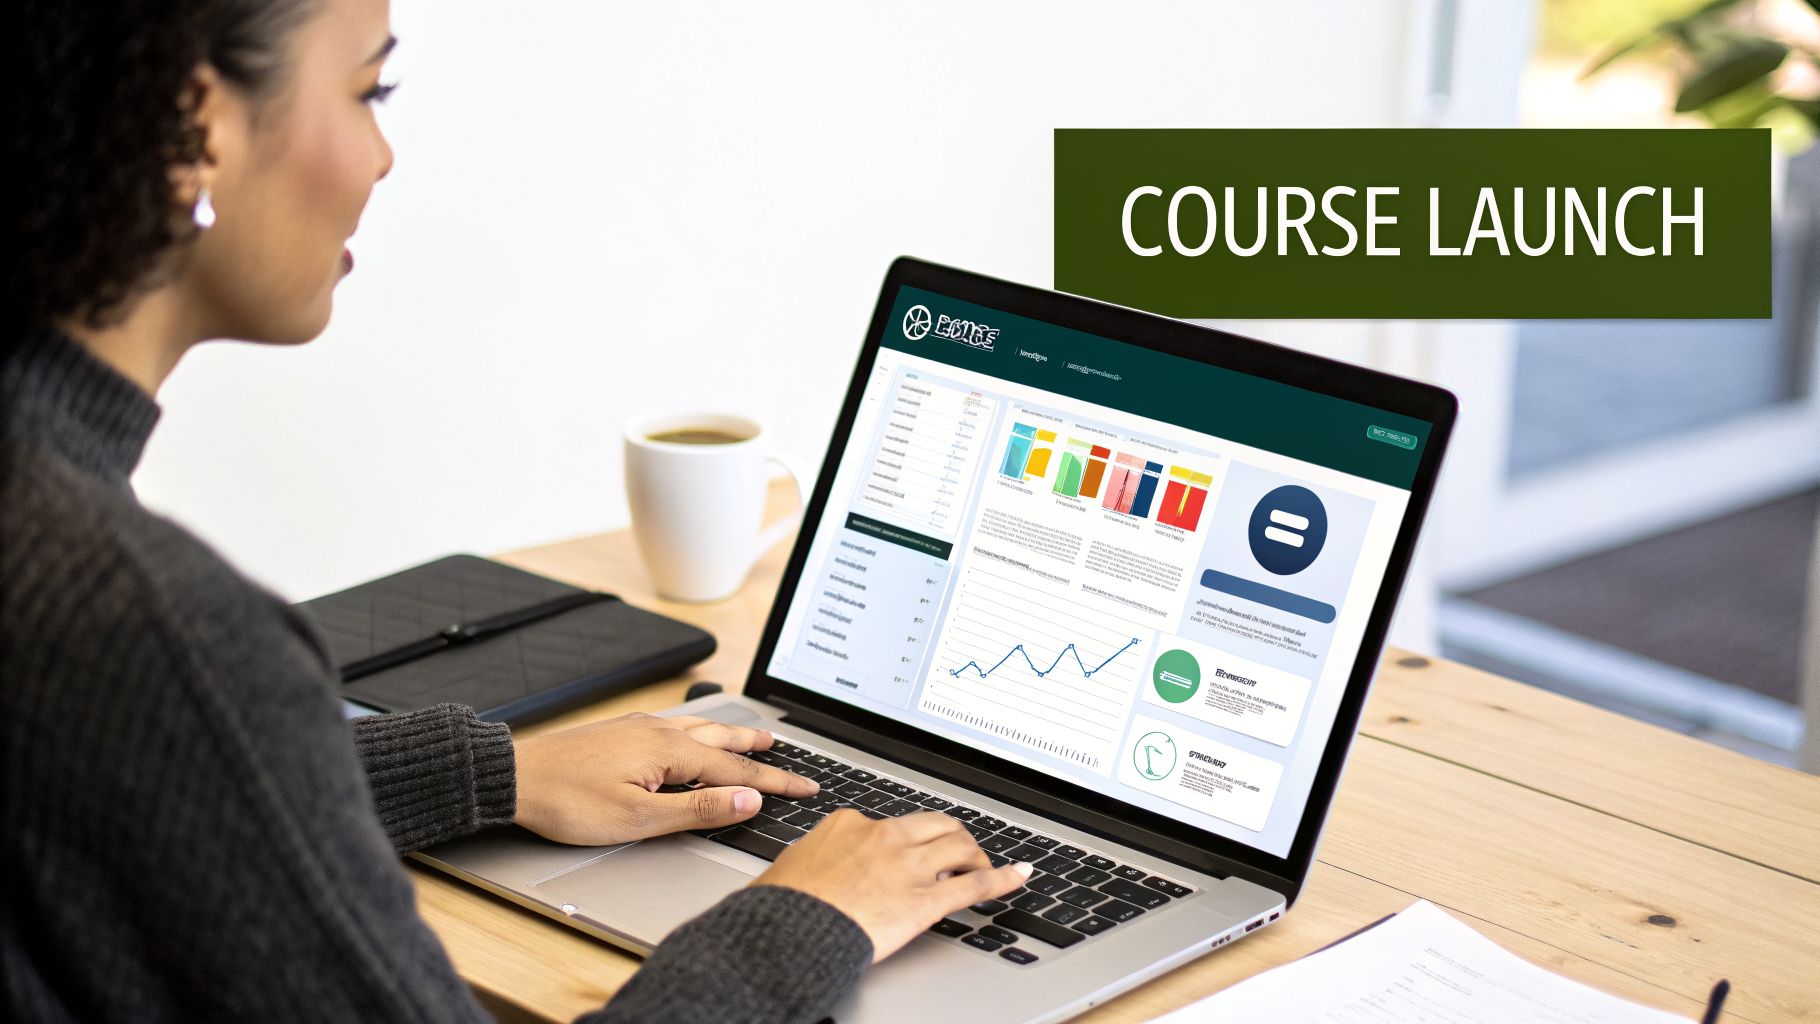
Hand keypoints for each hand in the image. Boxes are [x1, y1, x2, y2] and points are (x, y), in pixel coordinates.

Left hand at [512, 712, 817, 845]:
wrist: (513, 777)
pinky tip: (695, 735)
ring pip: (701, 728)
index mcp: (670, 750)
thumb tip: (748, 801)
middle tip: (789, 754)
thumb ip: (698, 810)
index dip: (775, 781)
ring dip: (733, 733)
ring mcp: (639, 728)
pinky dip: (702, 731)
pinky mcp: (622, 731)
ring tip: (755, 735)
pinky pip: (678, 726)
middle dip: (760, 750)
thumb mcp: (639, 819)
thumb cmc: (568, 801)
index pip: (738, 769)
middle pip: (724, 739)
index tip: (805, 787)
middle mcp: (659, 731)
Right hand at [754, 809, 1031, 961]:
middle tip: (957, 851)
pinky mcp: (926, 900)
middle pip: (934, 824)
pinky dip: (1003, 879)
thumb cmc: (782, 906)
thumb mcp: (791, 865)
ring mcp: (908, 867)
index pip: (889, 823)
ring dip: (975, 854)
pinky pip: (976, 884)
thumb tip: (809, 867)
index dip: (903, 840)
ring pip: (959, 846)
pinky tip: (1019, 876)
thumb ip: (813, 858)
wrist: (789, 930)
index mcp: (849, 823)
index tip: (905, 852)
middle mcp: (884, 837)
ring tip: (981, 865)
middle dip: (950, 836)